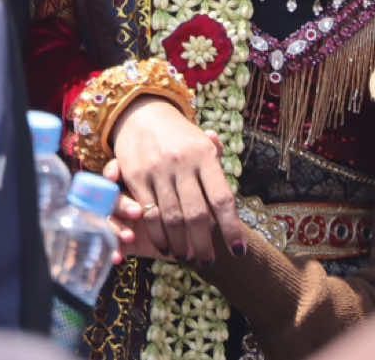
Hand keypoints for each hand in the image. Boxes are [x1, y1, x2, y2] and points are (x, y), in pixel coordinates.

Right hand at [109, 95, 243, 263]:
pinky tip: (165, 246)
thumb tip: (230, 202)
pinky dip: (158, 236)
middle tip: (208, 261)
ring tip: (189, 257)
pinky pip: (149, 214)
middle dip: (204, 244)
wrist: (141, 113)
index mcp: (204, 154)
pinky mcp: (136, 177)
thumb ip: (219, 175)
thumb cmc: (178, 135)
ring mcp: (158, 170)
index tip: (238, 251)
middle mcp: (182, 162)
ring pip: (172, 219)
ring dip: (182, 245)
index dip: (231, 228)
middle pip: (197, 214)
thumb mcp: (201, 142)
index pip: (222, 198)